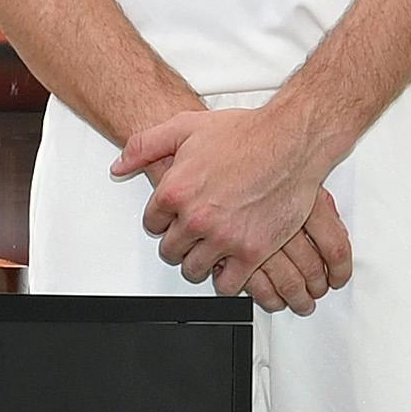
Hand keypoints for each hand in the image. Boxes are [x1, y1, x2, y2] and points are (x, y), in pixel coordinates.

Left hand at [117, 103, 346, 303]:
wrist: (290, 142)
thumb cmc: (245, 133)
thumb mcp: (185, 127)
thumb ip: (144, 145)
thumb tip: (120, 166)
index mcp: (175, 191)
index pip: (151, 223)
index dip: (163, 220)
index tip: (174, 218)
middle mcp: (196, 218)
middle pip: (170, 250)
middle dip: (180, 242)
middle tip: (194, 234)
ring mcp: (224, 238)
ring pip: (194, 270)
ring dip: (200, 261)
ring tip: (211, 249)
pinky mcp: (252, 252)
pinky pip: (227, 284)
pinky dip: (226, 279)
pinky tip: (230, 265)